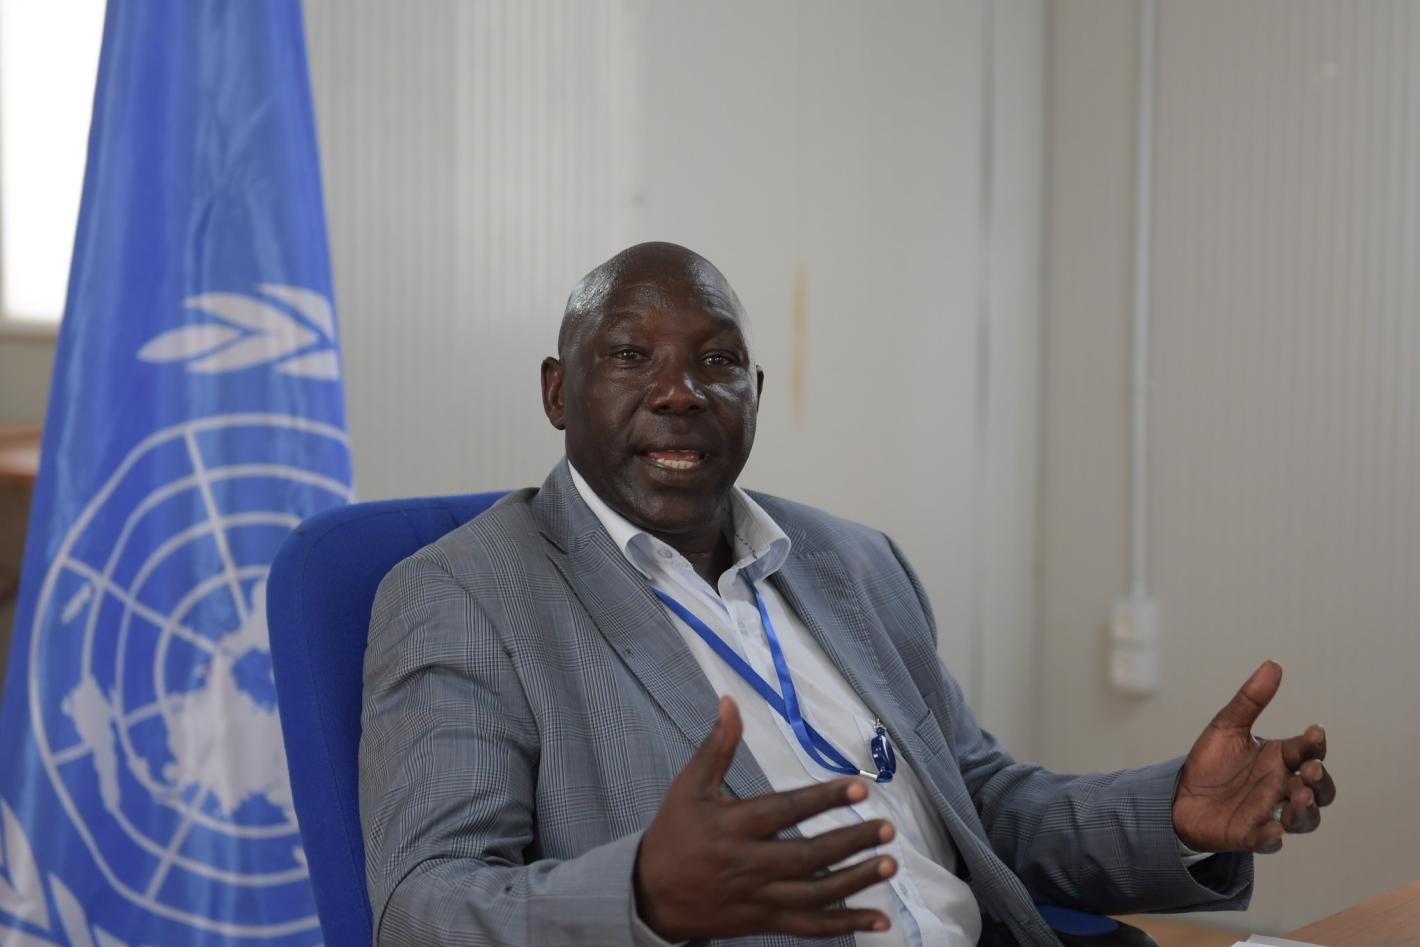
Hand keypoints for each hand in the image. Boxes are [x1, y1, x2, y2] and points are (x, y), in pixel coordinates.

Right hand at [634, 696, 897, 940]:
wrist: (649, 895)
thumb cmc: (673, 834)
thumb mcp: (688, 787)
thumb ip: (716, 747)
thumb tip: (730, 702)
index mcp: (731, 826)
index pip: (784, 811)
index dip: (823, 800)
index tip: (858, 789)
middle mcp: (747, 864)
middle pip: (807, 856)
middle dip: (851, 842)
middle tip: (886, 829)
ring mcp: (757, 898)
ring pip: (814, 894)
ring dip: (856, 881)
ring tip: (889, 864)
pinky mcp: (763, 921)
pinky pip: (810, 927)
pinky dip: (846, 924)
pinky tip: (879, 918)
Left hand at [1173, 660, 1335, 853]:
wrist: (1178, 796)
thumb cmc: (1211, 763)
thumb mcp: (1226, 727)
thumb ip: (1250, 700)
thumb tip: (1273, 665)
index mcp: (1280, 760)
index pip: (1307, 751)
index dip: (1314, 744)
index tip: (1314, 732)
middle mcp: (1282, 787)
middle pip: (1319, 790)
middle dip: (1321, 782)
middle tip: (1310, 770)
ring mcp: (1269, 813)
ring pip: (1305, 819)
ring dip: (1306, 810)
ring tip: (1296, 797)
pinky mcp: (1250, 835)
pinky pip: (1269, 841)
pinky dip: (1272, 837)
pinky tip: (1272, 829)